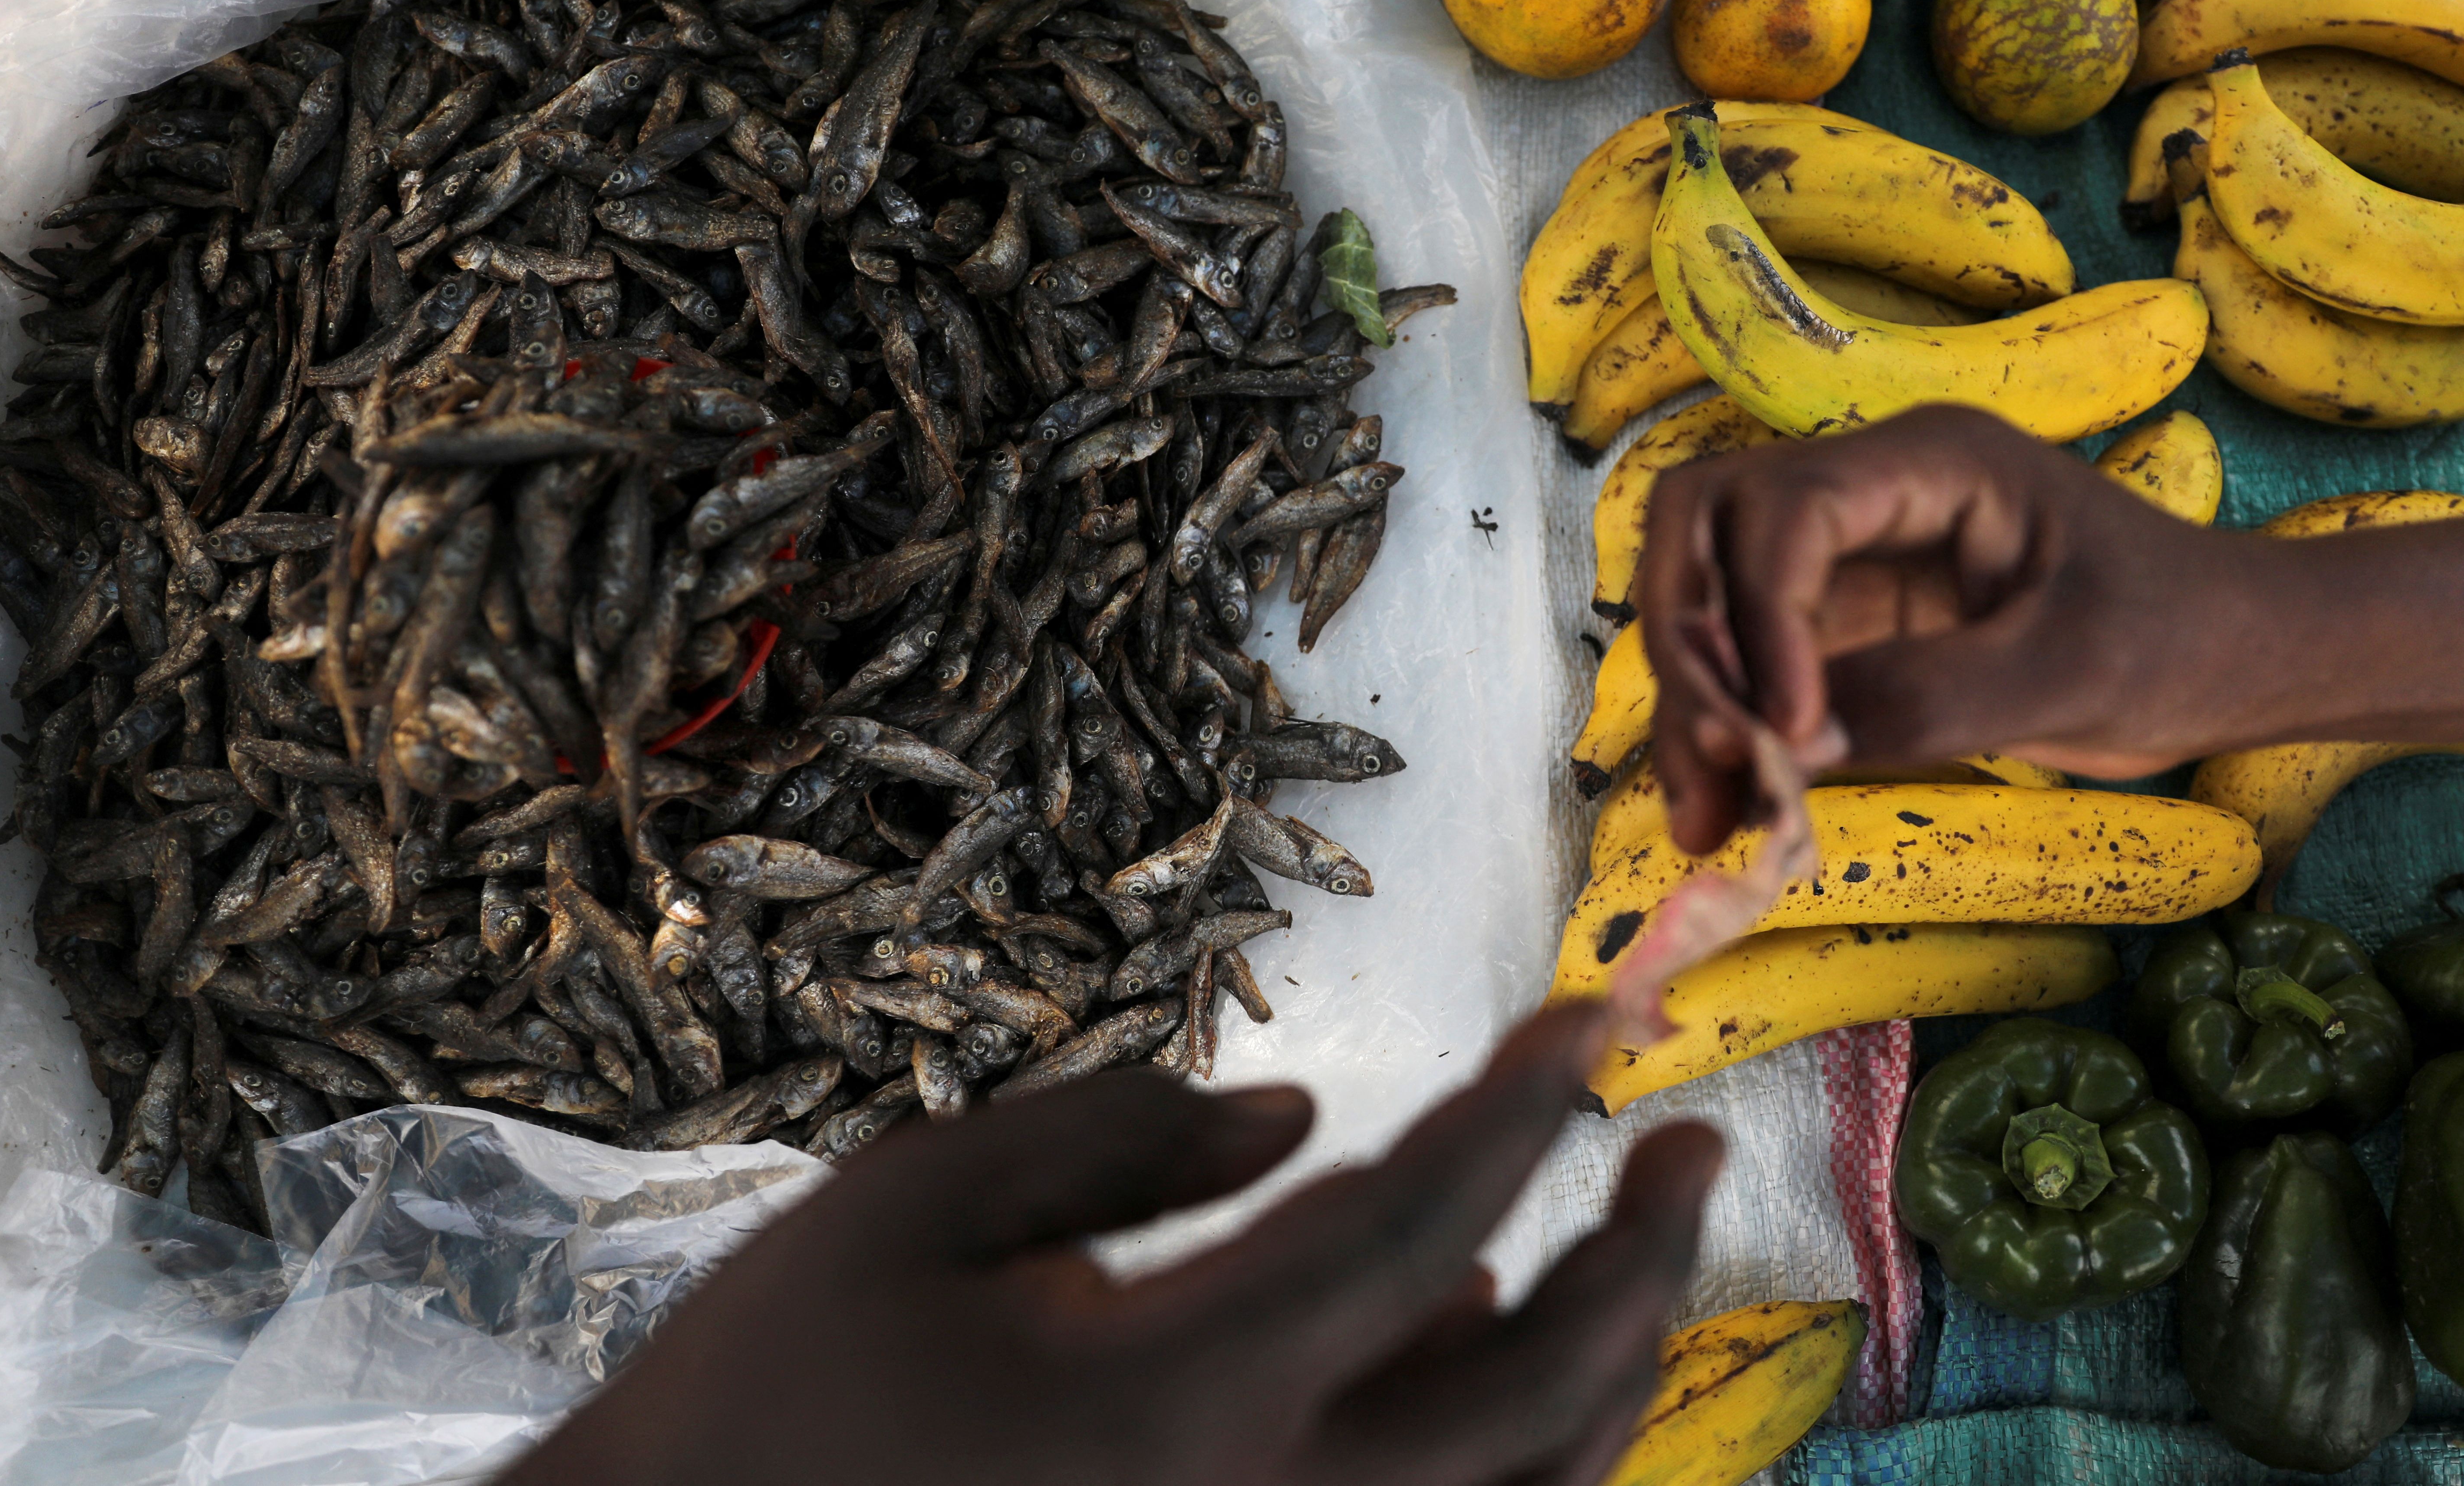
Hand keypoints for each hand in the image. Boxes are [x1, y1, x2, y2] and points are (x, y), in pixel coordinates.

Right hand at [500, 1002, 1721, 1485]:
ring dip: (1606, 1381)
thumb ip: (1121, 1138)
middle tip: (1689, 1147)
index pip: (1418, 1222)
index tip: (1595, 1022)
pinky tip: (1488, 1374)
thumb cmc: (774, 1386)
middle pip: (1536, 1398)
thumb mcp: (916, 1204)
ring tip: (1623, 1260)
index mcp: (1173, 1394)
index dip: (1525, 1110)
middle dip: (1643, 1261)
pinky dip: (1508, 1471)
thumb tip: (1299, 1116)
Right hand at [1637, 406, 2269, 852]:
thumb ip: (1936, 699)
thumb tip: (1793, 746)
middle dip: (1687, 645)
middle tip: (1711, 764)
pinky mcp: (1846, 631)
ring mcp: (1848, 562)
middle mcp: (1867, 496)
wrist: (2234, 663)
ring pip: (1707, 604)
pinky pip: (1750, 672)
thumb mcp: (2075, 671)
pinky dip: (1727, 739)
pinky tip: (1728, 816)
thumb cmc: (2183, 636)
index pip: (1783, 511)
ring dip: (1690, 706)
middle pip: (1703, 530)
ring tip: (1705, 819)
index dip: (1758, 614)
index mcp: (1930, 463)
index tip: (1781, 732)